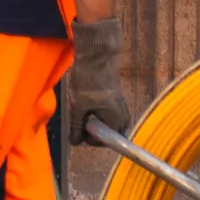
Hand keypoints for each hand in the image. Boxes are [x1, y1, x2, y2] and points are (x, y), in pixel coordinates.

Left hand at [64, 16, 129, 144]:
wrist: (96, 57)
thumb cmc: (88, 83)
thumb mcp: (78, 107)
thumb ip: (77, 126)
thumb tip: (75, 142)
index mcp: (117, 120)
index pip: (107, 141)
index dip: (91, 139)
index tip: (79, 130)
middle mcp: (124, 115)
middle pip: (110, 132)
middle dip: (94, 130)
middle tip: (80, 121)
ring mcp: (122, 105)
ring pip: (109, 121)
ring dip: (95, 119)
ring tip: (82, 109)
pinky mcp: (117, 96)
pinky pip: (109, 111)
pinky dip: (98, 111)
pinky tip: (87, 102)